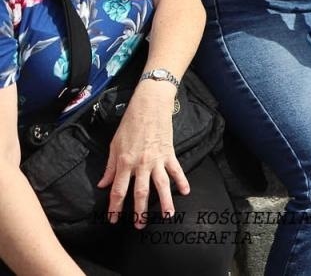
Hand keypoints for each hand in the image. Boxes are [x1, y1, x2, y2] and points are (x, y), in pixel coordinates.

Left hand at [99, 87, 185, 226]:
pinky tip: (185, 192)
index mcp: (124, 162)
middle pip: (140, 192)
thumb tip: (103, 185)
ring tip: (167, 216)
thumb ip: (110, 167)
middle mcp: (141, 163)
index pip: (118, 190)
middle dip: (139, 211)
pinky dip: (182, 181)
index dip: (115, 207)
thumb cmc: (130, 123)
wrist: (150, 106)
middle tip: (139, 225)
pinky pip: (176, 170)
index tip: (113, 219)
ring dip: (164, 201)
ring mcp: (157, 159)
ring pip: (161, 185)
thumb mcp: (114, 145)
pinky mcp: (169, 153)